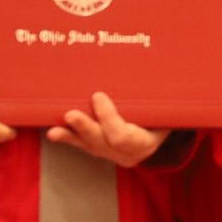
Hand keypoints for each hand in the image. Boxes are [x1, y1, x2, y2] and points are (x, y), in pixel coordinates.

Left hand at [47, 91, 171, 167]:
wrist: (165, 132)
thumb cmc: (167, 114)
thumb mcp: (168, 108)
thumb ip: (161, 95)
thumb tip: (161, 66)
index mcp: (146, 143)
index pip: (121, 136)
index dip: (108, 118)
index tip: (98, 96)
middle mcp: (128, 153)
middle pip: (103, 144)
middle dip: (86, 127)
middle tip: (71, 114)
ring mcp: (112, 154)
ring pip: (90, 146)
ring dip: (71, 136)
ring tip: (54, 131)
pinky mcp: (101, 151)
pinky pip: (83, 146)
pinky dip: (68, 138)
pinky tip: (53, 134)